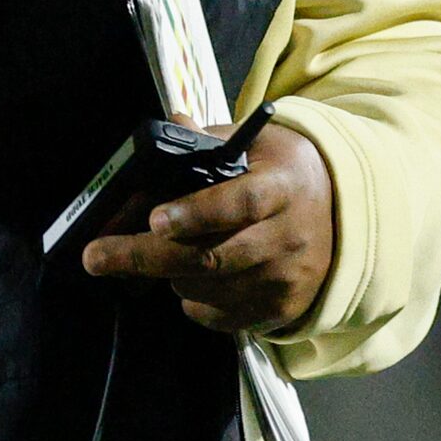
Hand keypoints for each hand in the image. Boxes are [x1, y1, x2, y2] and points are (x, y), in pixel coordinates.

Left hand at [80, 123, 334, 333]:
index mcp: (281, 189)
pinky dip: (193, 300)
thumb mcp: (258, 143)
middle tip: (96, 256)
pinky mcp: (280, 311)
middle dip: (146, 257)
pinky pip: (218, 317)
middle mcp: (287, 239)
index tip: (156, 220)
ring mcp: (284, 281)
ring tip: (164, 250)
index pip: (239, 204)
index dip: (197, 214)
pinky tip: (191, 278)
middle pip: (211, 258)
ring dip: (169, 273)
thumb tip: (171, 123)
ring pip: (206, 289)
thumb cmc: (285, 172)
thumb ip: (211, 139)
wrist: (344, 215)